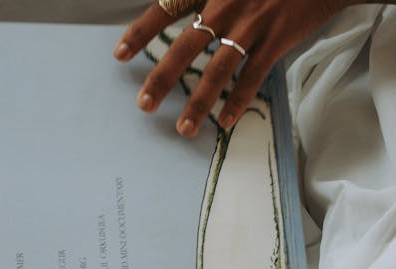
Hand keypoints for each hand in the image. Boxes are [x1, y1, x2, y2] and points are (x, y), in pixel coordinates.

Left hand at [114, 0, 357, 136]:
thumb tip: (190, 21)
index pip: (166, 9)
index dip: (141, 32)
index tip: (119, 54)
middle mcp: (225, 4)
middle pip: (184, 46)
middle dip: (162, 78)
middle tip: (144, 105)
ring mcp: (251, 24)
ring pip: (217, 69)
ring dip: (198, 103)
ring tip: (184, 128)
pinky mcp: (275, 39)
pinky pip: (251, 76)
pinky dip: (237, 101)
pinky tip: (225, 121)